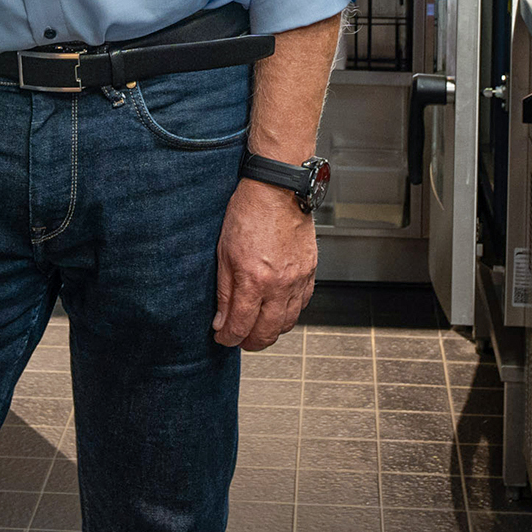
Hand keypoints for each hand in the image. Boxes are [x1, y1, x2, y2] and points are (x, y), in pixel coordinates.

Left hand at [214, 172, 316, 350]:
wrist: (278, 189)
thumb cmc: (249, 212)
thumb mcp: (223, 252)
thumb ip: (223, 291)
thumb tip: (220, 320)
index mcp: (254, 279)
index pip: (240, 326)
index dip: (228, 338)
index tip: (221, 337)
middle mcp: (279, 284)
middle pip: (266, 333)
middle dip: (250, 342)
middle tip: (239, 340)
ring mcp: (298, 279)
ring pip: (287, 323)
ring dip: (271, 331)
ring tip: (257, 328)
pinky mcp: (310, 272)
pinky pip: (302, 305)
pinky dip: (289, 314)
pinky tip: (277, 310)